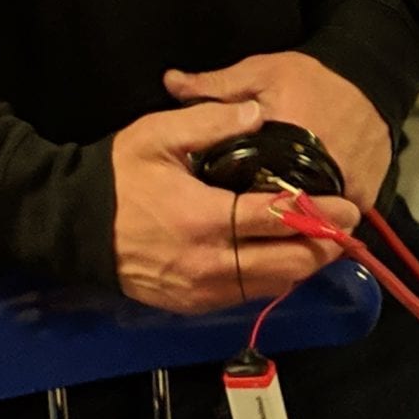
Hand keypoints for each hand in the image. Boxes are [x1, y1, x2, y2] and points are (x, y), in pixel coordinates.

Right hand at [111, 99, 359, 313]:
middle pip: (283, 264)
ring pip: (269, 286)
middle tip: (347, 228)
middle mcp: (206, 264)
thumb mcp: (156, 135)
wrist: (70, 225)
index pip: (274, 221)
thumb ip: (210, 121)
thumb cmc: (117, 176)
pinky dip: (274, 279)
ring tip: (325, 241)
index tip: (346, 207)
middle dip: (321, 247)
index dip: (317, 215)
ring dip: (302, 266)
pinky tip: (287, 258)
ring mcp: (198, 290)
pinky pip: (246, 296)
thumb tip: (257, 114)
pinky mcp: (191, 304)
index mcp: (201, 219)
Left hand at [164, 51, 392, 216]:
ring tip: (271, 236)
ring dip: (296, 228)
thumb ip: (216, 85)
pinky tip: (304, 224)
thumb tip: (170, 83)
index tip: (216, 213)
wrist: (373, 76)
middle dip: (265, 227)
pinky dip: (323, 223)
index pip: (254, 188)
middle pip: (286, 215)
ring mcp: (347, 187)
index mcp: (286, 144)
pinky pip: (338, 221)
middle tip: (241, 235)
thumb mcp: (261, 71)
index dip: (234, 204)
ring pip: (314, 224)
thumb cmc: (313, 76)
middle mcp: (320, 172)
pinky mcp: (367, 193)